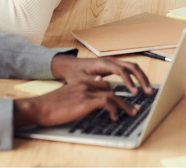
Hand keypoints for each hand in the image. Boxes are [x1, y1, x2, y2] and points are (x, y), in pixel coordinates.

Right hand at [13, 80, 140, 128]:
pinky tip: (115, 117)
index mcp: (82, 82)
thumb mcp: (67, 96)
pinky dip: (113, 109)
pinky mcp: (85, 101)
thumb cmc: (49, 106)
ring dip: (125, 105)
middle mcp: (87, 84)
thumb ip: (80, 95)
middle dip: (125, 99)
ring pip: (113, 95)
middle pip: (111, 89)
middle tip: (133, 108)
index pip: (104, 84)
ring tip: (132, 113)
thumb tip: (89, 102)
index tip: (121, 101)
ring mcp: (86, 92)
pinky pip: (106, 103)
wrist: (37, 107)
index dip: (115, 93)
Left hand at [51, 54, 152, 94]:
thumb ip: (90, 81)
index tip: (134, 92)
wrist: (71, 65)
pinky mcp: (115, 66)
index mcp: (103, 63)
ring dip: (142, 77)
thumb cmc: (74, 73)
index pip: (121, 71)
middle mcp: (112, 61)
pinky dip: (137, 77)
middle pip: (132, 66)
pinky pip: (130, 70)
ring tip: (148, 89)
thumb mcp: (79, 80)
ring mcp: (114, 63)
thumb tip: (102, 82)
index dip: (129, 81)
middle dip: (142, 78)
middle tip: (149, 90)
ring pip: (133, 67)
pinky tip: (140, 86)